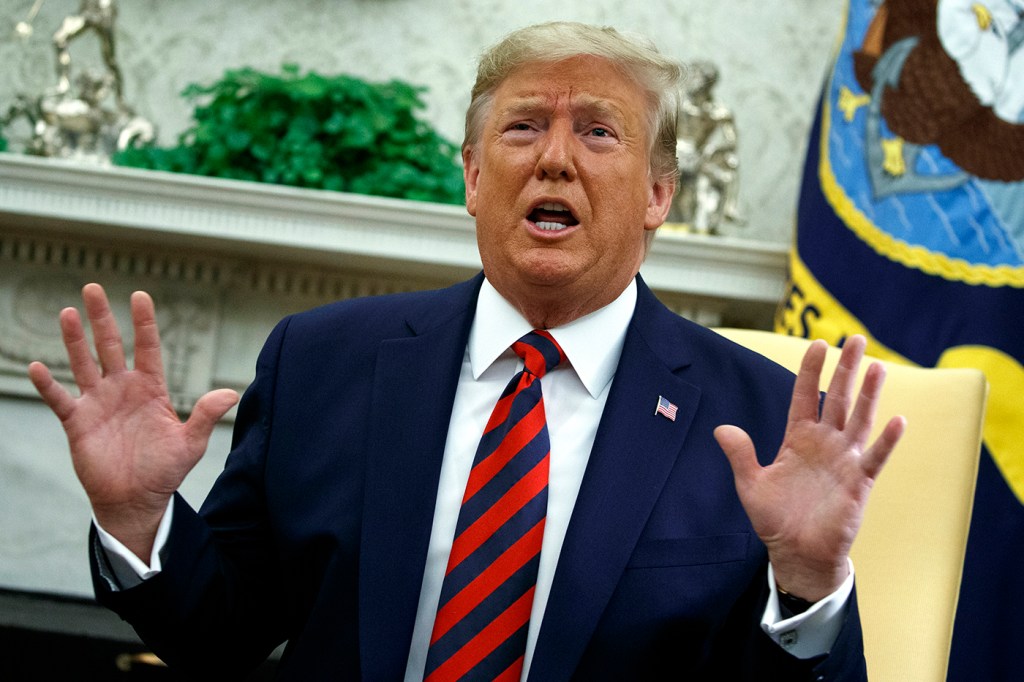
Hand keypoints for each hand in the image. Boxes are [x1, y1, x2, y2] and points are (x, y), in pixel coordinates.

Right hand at [28, 283, 238, 560]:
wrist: (136, 500)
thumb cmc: (164, 471)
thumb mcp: (191, 443)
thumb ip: (206, 415)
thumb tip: (232, 392)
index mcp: (151, 389)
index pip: (147, 348)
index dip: (144, 322)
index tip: (140, 295)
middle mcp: (122, 389)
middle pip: (110, 346)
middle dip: (102, 317)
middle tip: (92, 287)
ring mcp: (98, 403)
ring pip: (83, 363)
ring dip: (74, 339)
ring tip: (67, 312)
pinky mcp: (78, 423)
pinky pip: (60, 399)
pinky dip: (48, 384)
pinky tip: (38, 366)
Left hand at [714, 335, 904, 600]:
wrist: (796, 553)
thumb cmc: (775, 518)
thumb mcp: (750, 484)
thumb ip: (739, 454)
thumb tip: (721, 428)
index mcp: (798, 439)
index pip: (804, 396)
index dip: (810, 371)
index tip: (817, 343)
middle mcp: (824, 444)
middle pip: (837, 399)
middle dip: (846, 370)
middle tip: (856, 338)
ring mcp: (844, 461)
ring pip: (859, 420)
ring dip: (868, 394)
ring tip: (877, 366)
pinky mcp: (859, 483)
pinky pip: (874, 458)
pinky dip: (885, 440)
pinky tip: (897, 420)